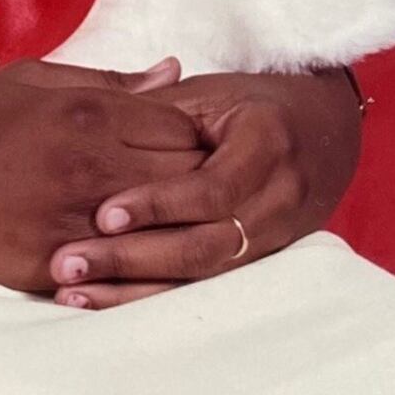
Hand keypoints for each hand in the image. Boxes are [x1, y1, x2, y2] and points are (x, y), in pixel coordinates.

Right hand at [0, 55, 207, 292]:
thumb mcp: (33, 80)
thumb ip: (109, 78)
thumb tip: (175, 71)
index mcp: (87, 113)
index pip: (182, 125)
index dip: (198, 136)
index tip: (195, 145)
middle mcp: (89, 164)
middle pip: (186, 176)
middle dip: (200, 180)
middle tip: (202, 187)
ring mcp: (76, 218)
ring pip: (166, 227)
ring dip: (180, 225)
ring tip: (182, 223)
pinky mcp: (59, 263)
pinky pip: (127, 270)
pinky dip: (146, 265)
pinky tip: (149, 259)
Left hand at [47, 65, 362, 308]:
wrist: (326, 129)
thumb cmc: (254, 102)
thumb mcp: (212, 92)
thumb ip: (157, 108)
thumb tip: (92, 121)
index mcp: (268, 143)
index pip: (210, 188)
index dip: (157, 205)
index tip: (101, 216)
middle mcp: (279, 197)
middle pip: (205, 245)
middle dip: (133, 260)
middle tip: (68, 265)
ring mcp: (276, 236)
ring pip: (204, 276)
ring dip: (136, 290)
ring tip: (75, 294)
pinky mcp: (263, 262)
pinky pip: (207, 287)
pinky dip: (156, 296)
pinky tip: (108, 302)